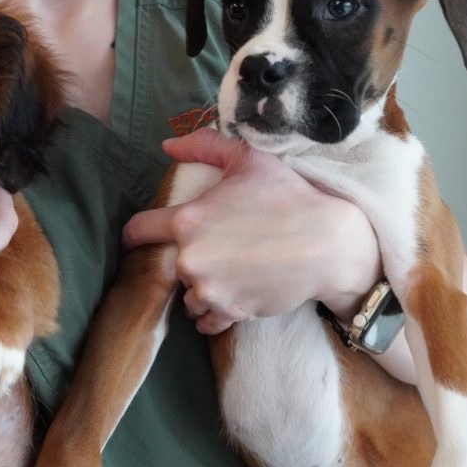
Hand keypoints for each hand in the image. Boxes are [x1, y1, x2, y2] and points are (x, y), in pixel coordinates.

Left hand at [122, 128, 380, 334]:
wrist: (329, 245)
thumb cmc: (289, 196)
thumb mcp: (248, 158)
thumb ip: (203, 146)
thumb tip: (166, 145)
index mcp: (187, 221)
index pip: (139, 230)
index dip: (137, 232)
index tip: (139, 236)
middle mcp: (191, 260)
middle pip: (170, 264)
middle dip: (188, 257)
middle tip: (216, 249)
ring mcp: (209, 290)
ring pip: (188, 295)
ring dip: (201, 287)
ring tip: (227, 273)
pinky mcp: (230, 312)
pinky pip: (206, 321)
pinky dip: (214, 312)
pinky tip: (230, 297)